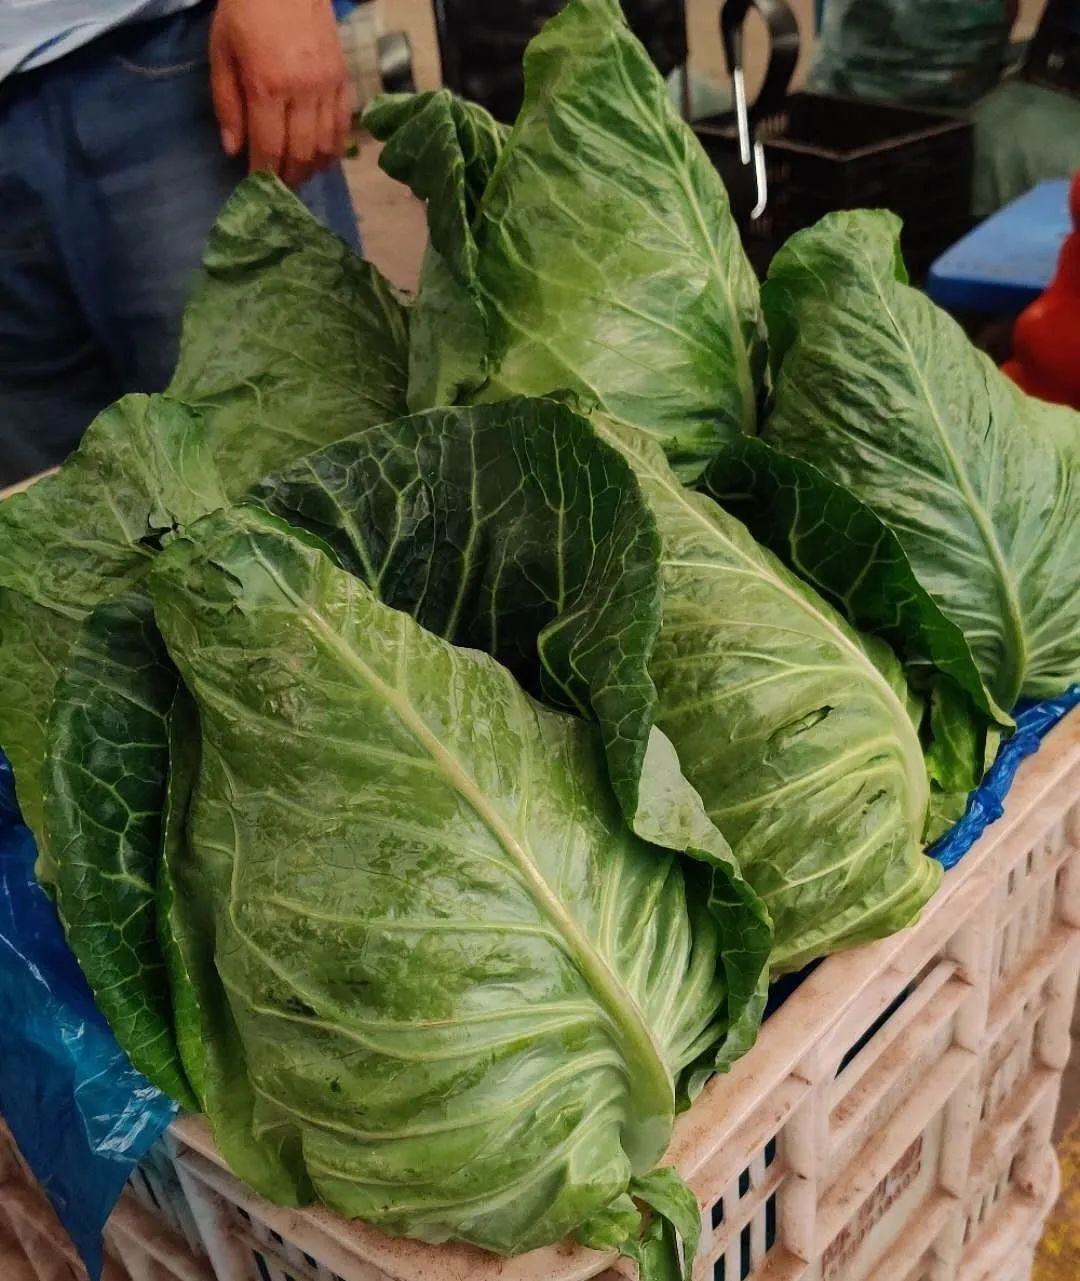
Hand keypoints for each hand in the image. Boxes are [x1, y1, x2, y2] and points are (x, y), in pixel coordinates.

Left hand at [210, 0, 352, 187]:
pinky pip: (342, 126)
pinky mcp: (343, 80)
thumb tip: (233, 149)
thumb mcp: (221, 51)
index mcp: (267, 86)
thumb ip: (226, 102)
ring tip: (299, 177)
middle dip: (288, 177)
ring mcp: (327, 87)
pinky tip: (322, 158)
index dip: (263, 175)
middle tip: (278, 189)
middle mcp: (302, 92)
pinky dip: (333, 149)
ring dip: (312, 168)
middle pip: (299, 153)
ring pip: (324, 145)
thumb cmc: (244, 10)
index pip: (268, 147)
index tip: (257, 190)